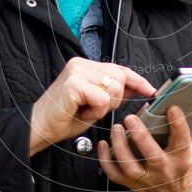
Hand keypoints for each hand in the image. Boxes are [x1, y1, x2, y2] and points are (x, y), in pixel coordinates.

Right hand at [28, 58, 155, 155]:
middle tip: (95, 109)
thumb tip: (139, 87)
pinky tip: (82, 112)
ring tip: (87, 110)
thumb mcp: (96, 104)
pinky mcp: (73, 84)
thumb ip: (114, 93)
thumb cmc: (65, 117)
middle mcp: (81, 64)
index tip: (151, 91)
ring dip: (104, 107)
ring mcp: (77, 71)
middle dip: (116, 99)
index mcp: (86, 66)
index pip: (120, 69)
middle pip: (121, 78)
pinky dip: (96, 111)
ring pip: (114, 88)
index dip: (138, 80)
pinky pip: (102, 99)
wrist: (39, 127)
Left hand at [97, 105, 191, 191]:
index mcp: (182, 159)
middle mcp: (164, 171)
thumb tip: (189, 104)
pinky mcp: (132, 184)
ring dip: (120, 146)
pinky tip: (103, 144)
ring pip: (130, 166)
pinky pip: (115, 174)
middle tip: (130, 117)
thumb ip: (190, 129)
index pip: (182, 141)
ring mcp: (147, 179)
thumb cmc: (183, 167)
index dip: (178, 124)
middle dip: (140, 136)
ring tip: (116, 127)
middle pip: (152, 156)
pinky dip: (106, 160)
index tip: (172, 108)